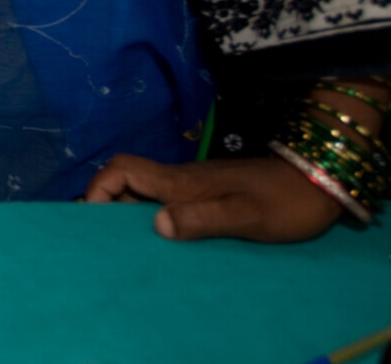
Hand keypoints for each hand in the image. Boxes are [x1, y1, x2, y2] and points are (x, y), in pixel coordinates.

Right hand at [84, 153, 341, 241]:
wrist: (318, 181)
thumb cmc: (281, 201)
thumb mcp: (244, 217)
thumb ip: (200, 219)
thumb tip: (156, 226)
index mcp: (180, 182)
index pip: (122, 168)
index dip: (99, 186)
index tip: (93, 216)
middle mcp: (179, 179)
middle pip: (126, 178)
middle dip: (107, 202)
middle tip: (105, 236)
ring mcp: (193, 185)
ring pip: (144, 190)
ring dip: (128, 211)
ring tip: (128, 242)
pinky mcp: (207, 194)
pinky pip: (164, 201)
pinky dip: (151, 216)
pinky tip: (163, 239)